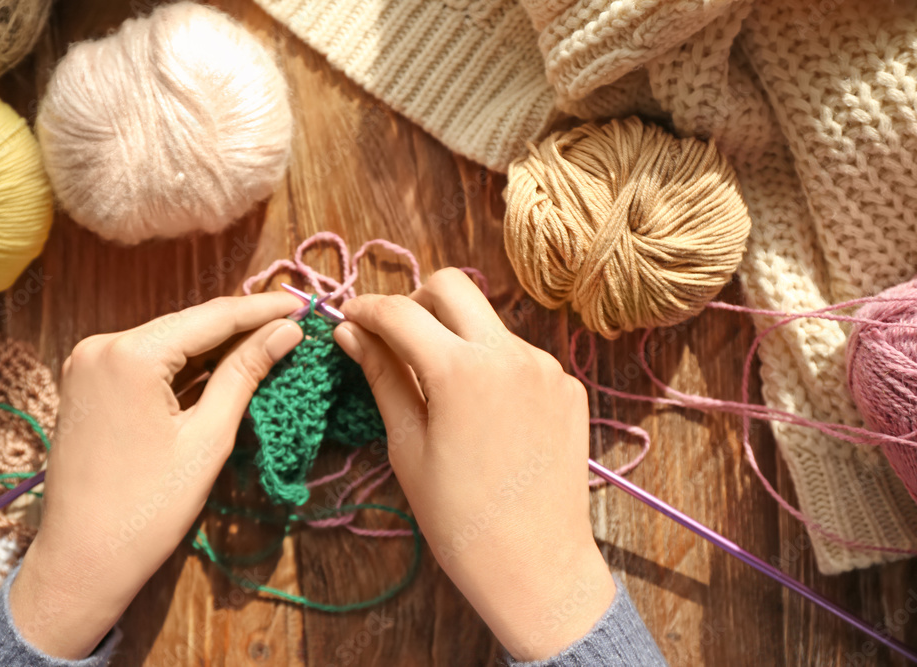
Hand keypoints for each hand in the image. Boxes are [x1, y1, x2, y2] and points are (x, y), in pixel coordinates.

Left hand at [9, 292, 303, 659]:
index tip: (304, 305)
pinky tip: (223, 367)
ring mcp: (88, 364)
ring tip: (269, 343)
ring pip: (169, 341)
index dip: (262, 310)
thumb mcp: (208, 437)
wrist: (82, 562)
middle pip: (188, 324)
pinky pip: (147, 361)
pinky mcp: (87, 384)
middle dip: (241, 326)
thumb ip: (246, 374)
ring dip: (215, 345)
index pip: (211, 316)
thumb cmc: (148, 508)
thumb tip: (287, 331)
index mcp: (129, 354)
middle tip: (294, 324)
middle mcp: (101, 345)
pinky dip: (186, 364)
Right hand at [333, 269, 614, 661]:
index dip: (365, 309)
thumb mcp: (407, 447)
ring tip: (442, 391)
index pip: (399, 311)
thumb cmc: (458, 518)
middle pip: (452, 286)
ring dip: (457, 336)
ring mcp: (546, 367)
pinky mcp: (568, 387)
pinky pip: (520, 356)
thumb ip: (382, 377)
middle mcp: (509, 354)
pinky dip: (493, 366)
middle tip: (396, 339)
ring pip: (488, 322)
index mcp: (460, 370)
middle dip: (416, 301)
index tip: (350, 319)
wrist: (536, 565)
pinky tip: (484, 414)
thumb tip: (350, 333)